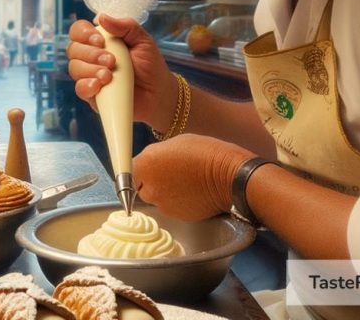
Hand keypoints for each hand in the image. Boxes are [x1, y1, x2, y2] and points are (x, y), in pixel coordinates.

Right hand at [66, 14, 173, 124]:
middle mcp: (91, 56)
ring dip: (91, 70)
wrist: (158, 93)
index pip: (79, 30)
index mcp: (101, 40)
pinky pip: (79, 89)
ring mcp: (89, 75)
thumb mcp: (142, 40)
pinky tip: (99, 85)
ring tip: (110, 76)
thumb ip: (125, 26)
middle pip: (73, 49)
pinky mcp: (91, 94)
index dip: (84, 34)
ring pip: (74, 68)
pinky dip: (87, 85)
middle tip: (112, 61)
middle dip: (91, 54)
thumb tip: (101, 17)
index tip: (100, 41)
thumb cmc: (150, 65)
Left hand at [133, 134, 252, 220]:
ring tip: (184, 182)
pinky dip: (177, 201)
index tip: (147, 167)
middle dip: (151, 181)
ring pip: (156, 198)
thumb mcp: (176, 143)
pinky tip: (191, 191)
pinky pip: (171, 207)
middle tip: (169, 173)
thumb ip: (157, 155)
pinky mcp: (176, 216)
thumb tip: (152, 163)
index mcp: (146, 164)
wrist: (230, 177)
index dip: (140, 168)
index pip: (129, 169)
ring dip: (164, 192)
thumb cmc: (206, 153)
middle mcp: (150, 187)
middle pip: (141, 187)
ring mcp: (163, 204)